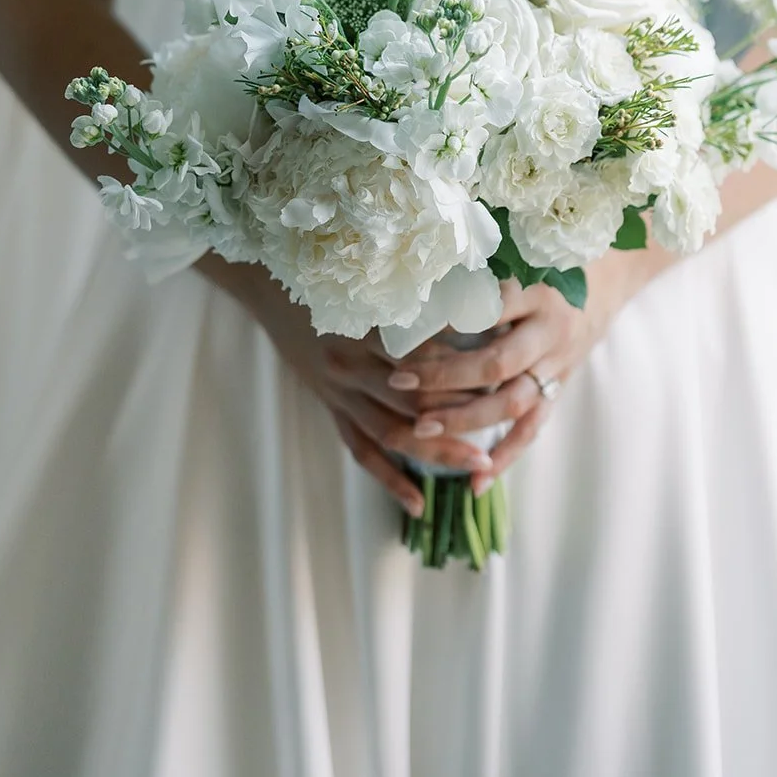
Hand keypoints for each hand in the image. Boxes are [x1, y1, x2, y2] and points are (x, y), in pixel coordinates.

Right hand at [196, 254, 494, 516]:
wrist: (269, 285)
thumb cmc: (326, 273)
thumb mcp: (369, 278)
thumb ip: (414, 295)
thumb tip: (474, 303)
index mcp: (365, 328)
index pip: (425, 355)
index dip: (464, 365)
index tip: (504, 368)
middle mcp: (352, 365)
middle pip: (415, 399)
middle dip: (462, 413)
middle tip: (508, 419)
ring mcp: (339, 392)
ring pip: (393, 433)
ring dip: (437, 451)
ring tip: (480, 463)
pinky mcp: (330, 408)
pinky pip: (362, 452)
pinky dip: (390, 480)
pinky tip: (419, 503)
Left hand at [391, 249, 662, 493]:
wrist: (612, 276)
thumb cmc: (552, 259)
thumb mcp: (523, 253)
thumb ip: (481, 269)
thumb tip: (419, 279)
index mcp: (537, 292)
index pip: (489, 307)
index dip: (448, 319)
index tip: (407, 327)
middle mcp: (549, 331)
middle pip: (496, 362)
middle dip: (445, 376)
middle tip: (400, 381)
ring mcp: (557, 364)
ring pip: (512, 402)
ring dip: (465, 419)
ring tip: (421, 428)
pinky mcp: (560, 387)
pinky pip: (533, 428)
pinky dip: (506, 456)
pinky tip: (476, 481)